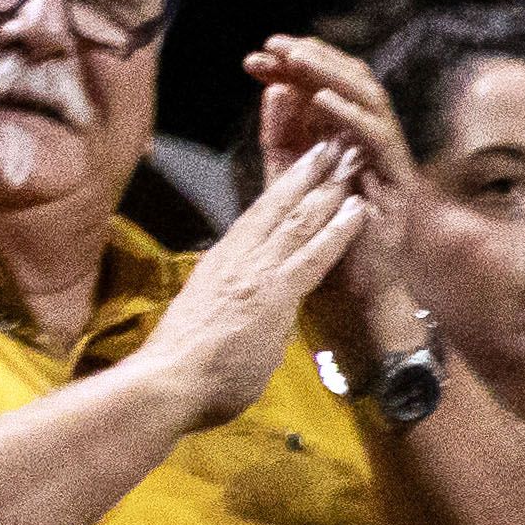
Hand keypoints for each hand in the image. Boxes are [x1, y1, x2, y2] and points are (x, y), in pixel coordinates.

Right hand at [128, 136, 371, 433]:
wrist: (167, 381)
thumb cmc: (181, 365)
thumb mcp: (209, 322)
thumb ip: (240, 313)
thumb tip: (259, 321)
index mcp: (221, 263)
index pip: (258, 218)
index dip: (283, 191)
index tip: (302, 166)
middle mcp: (238, 256)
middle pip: (279, 206)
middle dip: (309, 174)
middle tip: (333, 144)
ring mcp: (256, 271)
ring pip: (298, 218)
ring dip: (328, 187)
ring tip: (349, 158)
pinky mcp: (274, 291)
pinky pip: (313, 254)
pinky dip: (337, 229)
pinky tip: (357, 208)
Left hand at [249, 33, 421, 351]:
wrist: (351, 295)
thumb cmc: (322, 239)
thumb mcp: (290, 180)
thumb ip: (282, 137)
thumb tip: (272, 88)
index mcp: (347, 135)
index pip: (325, 84)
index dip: (293, 66)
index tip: (255, 57)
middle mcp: (372, 139)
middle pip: (350, 81)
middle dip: (312, 58)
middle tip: (274, 44)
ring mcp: (389, 157)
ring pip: (369, 99)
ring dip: (331, 75)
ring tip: (297, 59)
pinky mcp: (398, 181)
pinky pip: (379, 138)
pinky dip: (350, 115)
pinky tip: (321, 101)